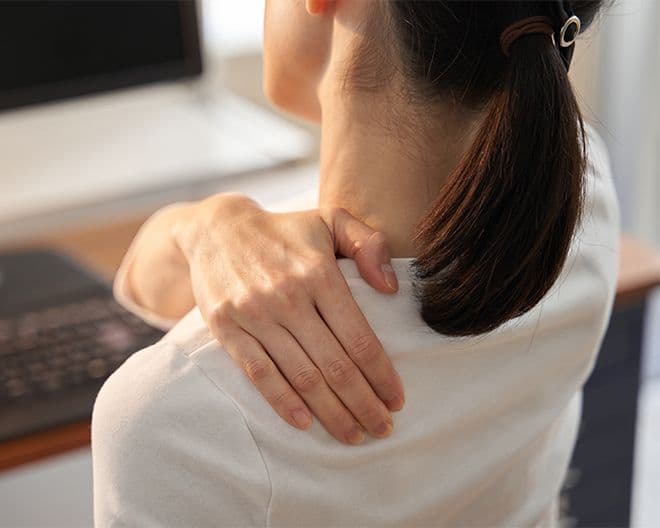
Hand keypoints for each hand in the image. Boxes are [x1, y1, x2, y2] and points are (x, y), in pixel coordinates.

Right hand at [173, 193, 403, 443]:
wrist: (216, 228)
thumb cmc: (284, 230)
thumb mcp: (330, 219)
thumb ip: (368, 244)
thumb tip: (390, 288)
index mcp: (318, 273)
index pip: (358, 336)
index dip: (381, 374)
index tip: (397, 399)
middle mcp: (288, 297)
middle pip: (334, 364)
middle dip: (363, 403)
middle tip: (383, 428)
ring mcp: (255, 314)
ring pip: (301, 375)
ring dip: (330, 412)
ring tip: (353, 434)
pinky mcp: (228, 329)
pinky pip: (259, 372)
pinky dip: (282, 401)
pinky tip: (304, 422)